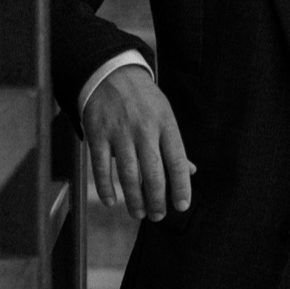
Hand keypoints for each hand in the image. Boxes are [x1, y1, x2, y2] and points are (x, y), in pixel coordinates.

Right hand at [81, 63, 193, 221]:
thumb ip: (175, 146)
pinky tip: (111, 201)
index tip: (181, 206)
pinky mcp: (98, 134)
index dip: (181, 187)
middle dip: (156, 200)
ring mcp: (119, 132)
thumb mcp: (165, 116)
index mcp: (165, 125)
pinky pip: (101, 166)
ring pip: (128, 174)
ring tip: (138, 214)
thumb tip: (191, 172)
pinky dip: (105, 187)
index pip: (177, 161)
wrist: (110, 72)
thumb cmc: (142, 100)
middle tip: (157, 216)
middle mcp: (144, 130)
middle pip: (153, 173)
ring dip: (134, 199)